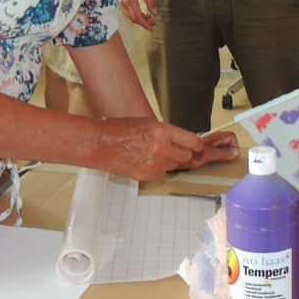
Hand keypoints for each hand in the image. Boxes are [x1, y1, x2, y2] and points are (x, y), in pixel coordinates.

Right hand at [97, 118, 222, 180]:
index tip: (196, 145)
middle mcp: (161, 148)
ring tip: (153, 153)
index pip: (192, 141)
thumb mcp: (148, 123)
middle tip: (171, 148)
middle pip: (186, 156)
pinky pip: (162, 173)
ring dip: (169, 161)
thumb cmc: (121, 130)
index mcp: (162, 131)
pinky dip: (158, 169)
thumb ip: (167, 132)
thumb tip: (183, 140)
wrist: (101, 144)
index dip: (196, 144)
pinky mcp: (148, 175)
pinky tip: (146, 160)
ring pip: (174, 166)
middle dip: (182, 152)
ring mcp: (154, 163)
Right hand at [117, 0, 156, 30]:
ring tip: (150, 18)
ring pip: (130, 16)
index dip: (145, 24)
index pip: (138, 17)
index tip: (152, 28)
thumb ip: (151, 1)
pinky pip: (128, 11)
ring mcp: (121, 1)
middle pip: (133, 19)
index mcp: (130, 0)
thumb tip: (155, 13)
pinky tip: (142, 13)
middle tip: (153, 24)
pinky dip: (135, 14)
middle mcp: (123, 2)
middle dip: (143, 23)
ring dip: (139, 19)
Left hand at [178, 130, 240, 169]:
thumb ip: (221, 153)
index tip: (233, 154)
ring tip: (217, 160)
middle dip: (228, 149)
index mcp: (213, 137)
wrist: (171, 154)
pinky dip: (213, 156)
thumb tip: (234, 152)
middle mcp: (209, 137)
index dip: (234, 145)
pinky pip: (211, 150)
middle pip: (226, 140)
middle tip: (226, 158)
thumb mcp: (206, 155)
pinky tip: (208, 161)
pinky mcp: (199, 148)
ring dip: (221, 153)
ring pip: (219, 145)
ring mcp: (204, 142)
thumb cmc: (186, 154)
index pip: (230, 136)